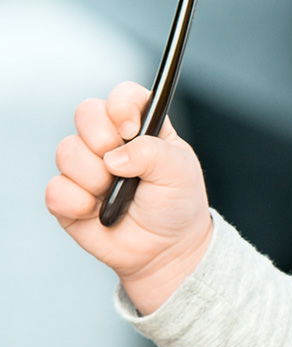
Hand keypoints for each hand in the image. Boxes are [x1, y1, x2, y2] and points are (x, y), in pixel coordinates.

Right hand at [45, 81, 212, 314]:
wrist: (166, 250)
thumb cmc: (176, 205)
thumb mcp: (181, 173)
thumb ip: (153, 153)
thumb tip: (114, 156)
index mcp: (142, 129)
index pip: (124, 97)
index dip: (121, 106)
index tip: (131, 129)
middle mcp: (110, 142)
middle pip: (86, 113)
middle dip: (102, 139)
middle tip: (123, 167)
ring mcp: (85, 167)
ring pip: (67, 151)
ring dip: (94, 177)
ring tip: (116, 195)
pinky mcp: (67, 196)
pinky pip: (55, 189)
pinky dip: (76, 203)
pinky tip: (96, 213)